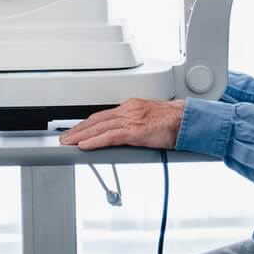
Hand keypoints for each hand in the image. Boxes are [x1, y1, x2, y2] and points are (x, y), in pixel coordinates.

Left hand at [59, 98, 184, 149]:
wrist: (188, 120)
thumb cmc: (174, 122)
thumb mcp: (149, 120)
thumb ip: (134, 125)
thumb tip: (123, 137)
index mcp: (131, 107)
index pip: (102, 115)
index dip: (86, 124)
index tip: (76, 130)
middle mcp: (128, 110)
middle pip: (96, 120)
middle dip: (78, 130)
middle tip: (65, 138)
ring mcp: (131, 120)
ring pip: (99, 128)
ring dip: (81, 136)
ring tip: (68, 143)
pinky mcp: (135, 132)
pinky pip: (110, 137)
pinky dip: (95, 142)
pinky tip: (84, 146)